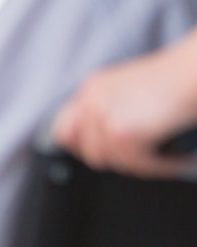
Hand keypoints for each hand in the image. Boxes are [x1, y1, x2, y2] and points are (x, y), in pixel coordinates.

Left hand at [53, 41, 196, 178]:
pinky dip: (160, 166)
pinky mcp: (121, 133)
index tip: (108, 153)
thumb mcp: (135, 92)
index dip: (84, 147)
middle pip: (90, 152)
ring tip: (167, 156)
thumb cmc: (181, 80)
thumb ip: (114, 112)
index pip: (65, 130)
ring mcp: (103, 116)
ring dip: (144, 164)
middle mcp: (91, 101)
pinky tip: (175, 159)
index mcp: (93, 88)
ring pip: (115, 162)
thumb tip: (102, 147)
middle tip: (148, 156)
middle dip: (119, 159)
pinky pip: (137, 165)